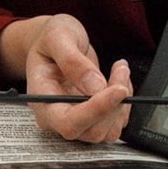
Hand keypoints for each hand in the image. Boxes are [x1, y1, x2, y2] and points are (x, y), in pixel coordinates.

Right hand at [0, 14, 130, 141]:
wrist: (55, 42)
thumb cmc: (50, 39)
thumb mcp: (58, 37)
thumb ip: (72, 61)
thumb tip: (95, 86)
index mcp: (43, 101)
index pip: (68, 122)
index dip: (96, 111)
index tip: (118, 90)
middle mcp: (57, 117)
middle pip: (92, 130)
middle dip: (114, 104)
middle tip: (120, 70)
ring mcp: (76, 120)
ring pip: (107, 131)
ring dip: (122, 104)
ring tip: (119, 71)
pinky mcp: (92, 119)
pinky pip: (115, 123)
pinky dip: (124, 103)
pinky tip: (118, 81)